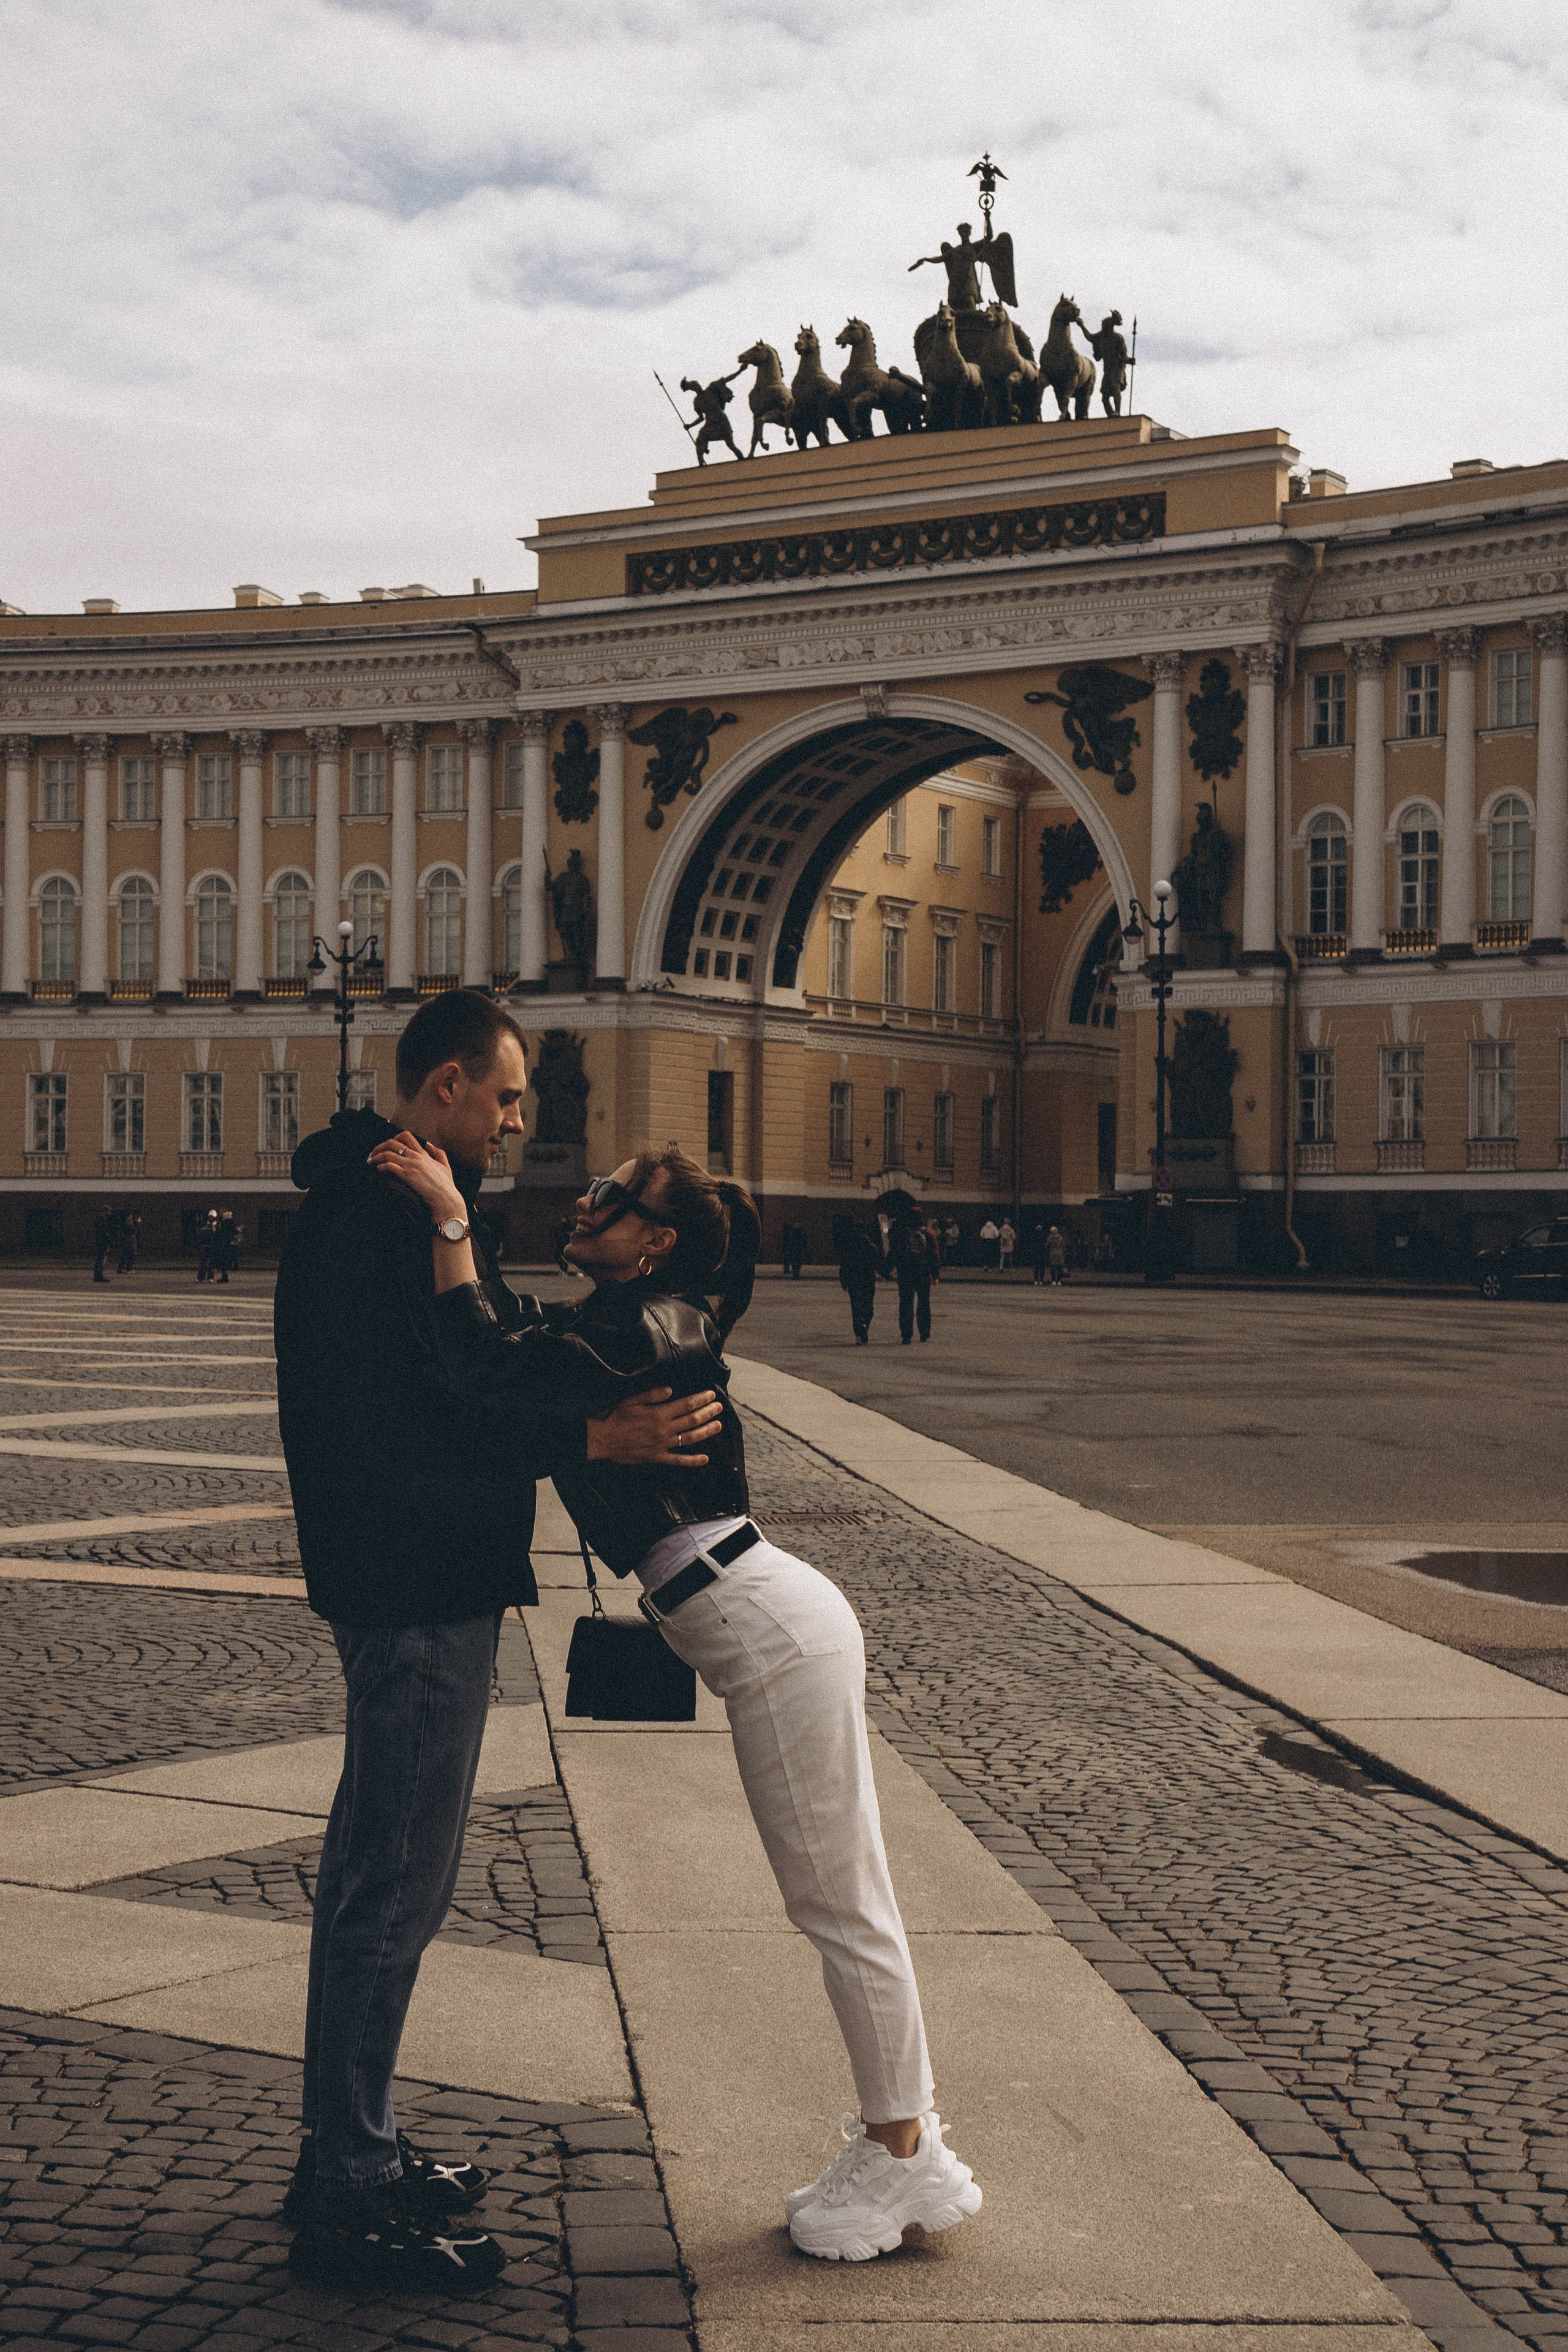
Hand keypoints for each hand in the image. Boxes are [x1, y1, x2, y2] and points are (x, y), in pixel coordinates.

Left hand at [367, 1130, 465, 1222]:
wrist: (445, 1199)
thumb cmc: (446, 1186)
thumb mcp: (445, 1166)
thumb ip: (438, 1153)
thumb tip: (428, 1144)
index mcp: (423, 1154)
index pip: (406, 1136)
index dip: (393, 1138)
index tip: (387, 1146)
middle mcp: (416, 1157)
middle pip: (392, 1143)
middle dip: (379, 1147)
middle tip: (373, 1154)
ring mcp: (411, 1165)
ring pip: (388, 1154)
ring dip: (376, 1156)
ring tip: (370, 1161)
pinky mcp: (407, 1176)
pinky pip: (389, 1166)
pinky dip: (381, 1166)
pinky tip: (379, 1169)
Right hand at [588, 1387, 723, 1467]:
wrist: (601, 1439)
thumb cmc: (614, 1417)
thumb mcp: (631, 1400)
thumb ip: (652, 1395)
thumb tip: (671, 1390)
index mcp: (658, 1414)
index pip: (686, 1405)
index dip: (701, 1399)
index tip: (711, 1395)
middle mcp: (664, 1430)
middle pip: (692, 1420)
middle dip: (708, 1413)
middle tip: (719, 1407)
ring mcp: (662, 1445)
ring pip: (690, 1438)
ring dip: (706, 1431)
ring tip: (718, 1425)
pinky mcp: (656, 1457)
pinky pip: (678, 1460)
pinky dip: (693, 1461)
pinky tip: (705, 1459)